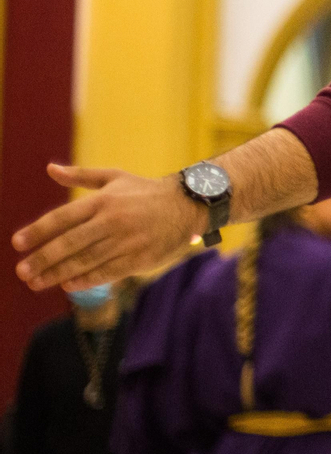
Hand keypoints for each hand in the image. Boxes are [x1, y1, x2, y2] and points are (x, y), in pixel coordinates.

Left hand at [12, 165, 205, 291]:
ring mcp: (126, 241)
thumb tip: (50, 169)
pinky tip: (68, 285)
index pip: (62, 217)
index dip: (37, 231)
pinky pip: (107, 272)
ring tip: (37, 282)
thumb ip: (81, 176)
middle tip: (22, 271)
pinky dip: (85, 280)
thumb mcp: (116, 178)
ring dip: (57, 274)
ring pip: (85, 261)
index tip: (17, 243)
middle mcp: (112, 220)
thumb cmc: (147, 192)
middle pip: (69, 243)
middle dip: (42, 259)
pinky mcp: (140, 258)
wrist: (189, 205)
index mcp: (103, 200)